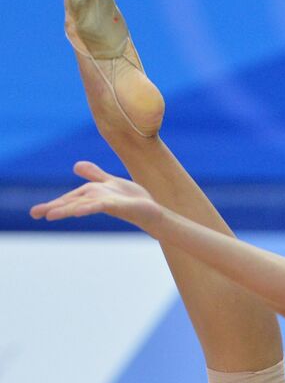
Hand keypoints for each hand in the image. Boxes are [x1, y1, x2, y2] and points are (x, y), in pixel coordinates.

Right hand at [29, 161, 159, 229]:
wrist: (152, 210)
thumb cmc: (132, 199)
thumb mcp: (110, 182)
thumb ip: (94, 175)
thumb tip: (76, 166)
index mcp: (91, 195)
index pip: (68, 199)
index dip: (52, 205)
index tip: (35, 213)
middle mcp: (95, 201)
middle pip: (71, 203)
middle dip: (53, 208)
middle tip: (34, 214)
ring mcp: (106, 204)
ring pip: (82, 206)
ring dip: (66, 210)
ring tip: (50, 216)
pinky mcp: (117, 206)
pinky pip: (99, 206)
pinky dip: (88, 207)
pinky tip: (77, 212)